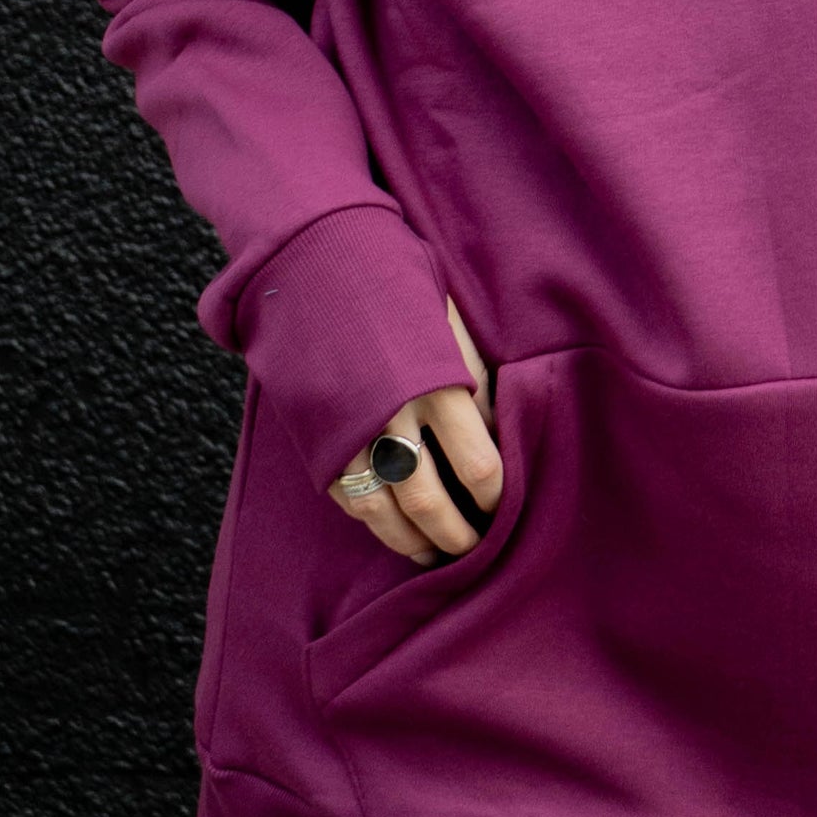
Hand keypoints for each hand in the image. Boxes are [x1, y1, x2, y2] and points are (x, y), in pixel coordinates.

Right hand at [330, 295, 502, 564]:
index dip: (496, 498)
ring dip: (413, 543)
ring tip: (433, 553)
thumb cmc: (394, 283)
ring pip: (385, 515)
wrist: (313, 263)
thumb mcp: (447, 321)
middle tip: (476, 550)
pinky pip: (348, 500)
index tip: (503, 507)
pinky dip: (373, 522)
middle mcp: (392, 416)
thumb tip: (500, 431)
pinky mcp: (315, 441)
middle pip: (432, 504)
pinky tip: (392, 528)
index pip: (480, 466)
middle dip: (458, 537)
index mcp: (436, 383)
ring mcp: (348, 434)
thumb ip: (474, 376)